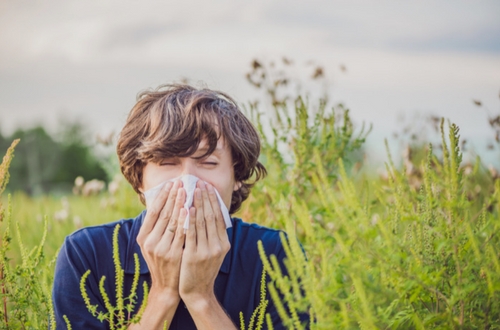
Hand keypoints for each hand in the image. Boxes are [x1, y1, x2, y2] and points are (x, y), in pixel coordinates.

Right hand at [136, 179, 185, 302]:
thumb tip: (163, 202)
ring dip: (180, 204)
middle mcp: (150, 242)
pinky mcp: (173, 254)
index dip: (162, 196)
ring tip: (187, 190)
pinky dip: (186, 220)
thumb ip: (156, 226)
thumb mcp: (153, 244)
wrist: (166, 286)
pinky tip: (190, 209)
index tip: (170, 183)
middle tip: (180, 182)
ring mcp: (161, 248)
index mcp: (143, 237)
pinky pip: (181, 233)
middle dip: (173, 196)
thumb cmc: (162, 261)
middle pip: (163, 214)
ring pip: (172, 221)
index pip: (153, 211)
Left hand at [179, 180, 230, 305]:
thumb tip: (211, 214)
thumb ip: (213, 235)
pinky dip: (190, 219)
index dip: (214, 201)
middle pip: (211, 216)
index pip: (219, 217)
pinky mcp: (194, 255)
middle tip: (200, 182)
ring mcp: (207, 251)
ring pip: (202, 222)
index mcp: (224, 244)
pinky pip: (191, 233)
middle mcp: (218, 246)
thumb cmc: (202, 269)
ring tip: (193, 190)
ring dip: (198, 204)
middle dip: (206, 198)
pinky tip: (187, 208)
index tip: (208, 187)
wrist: (197, 291)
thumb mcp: (213, 252)